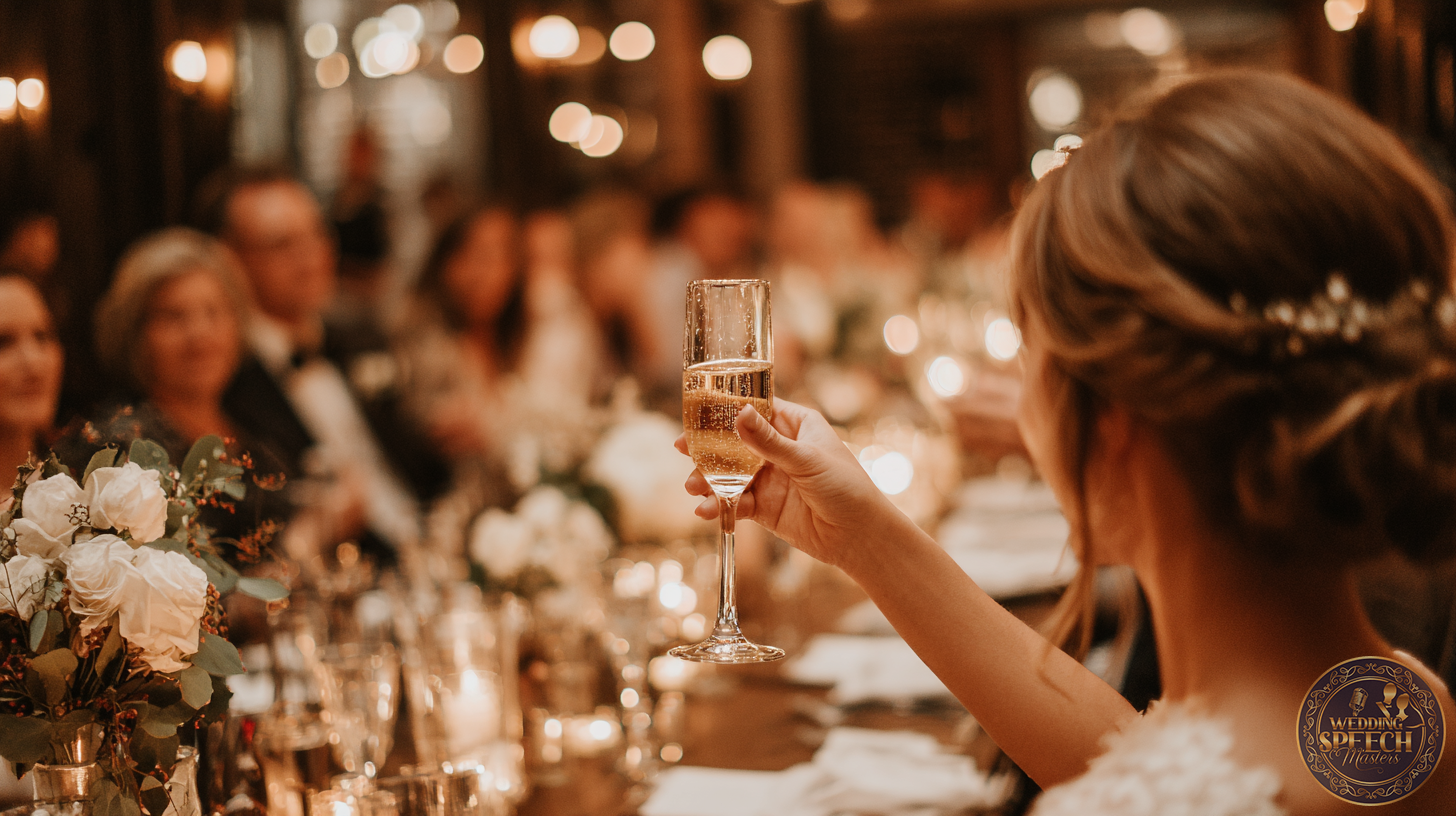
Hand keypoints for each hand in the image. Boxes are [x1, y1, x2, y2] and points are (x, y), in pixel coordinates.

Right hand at [677, 399, 901, 567]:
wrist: (860, 538)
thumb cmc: (847, 488)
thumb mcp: (807, 460)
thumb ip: (769, 442)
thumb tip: (740, 414)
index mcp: (796, 424)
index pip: (756, 408)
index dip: (727, 409)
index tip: (698, 411)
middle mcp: (780, 448)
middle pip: (735, 442)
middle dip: (709, 447)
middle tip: (681, 448)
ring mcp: (770, 478)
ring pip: (731, 474)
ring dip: (710, 480)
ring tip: (693, 487)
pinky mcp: (765, 507)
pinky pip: (736, 502)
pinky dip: (721, 506)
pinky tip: (707, 511)